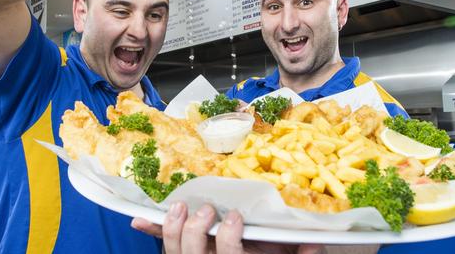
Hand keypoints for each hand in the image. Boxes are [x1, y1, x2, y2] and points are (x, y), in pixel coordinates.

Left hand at [132, 202, 323, 253]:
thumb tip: (316, 242)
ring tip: (178, 206)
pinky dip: (154, 231)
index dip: (228, 238)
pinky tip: (139, 220)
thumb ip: (301, 253)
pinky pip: (165, 248)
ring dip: (172, 228)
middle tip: (208, 209)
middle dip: (196, 230)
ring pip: (175, 253)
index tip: (234, 216)